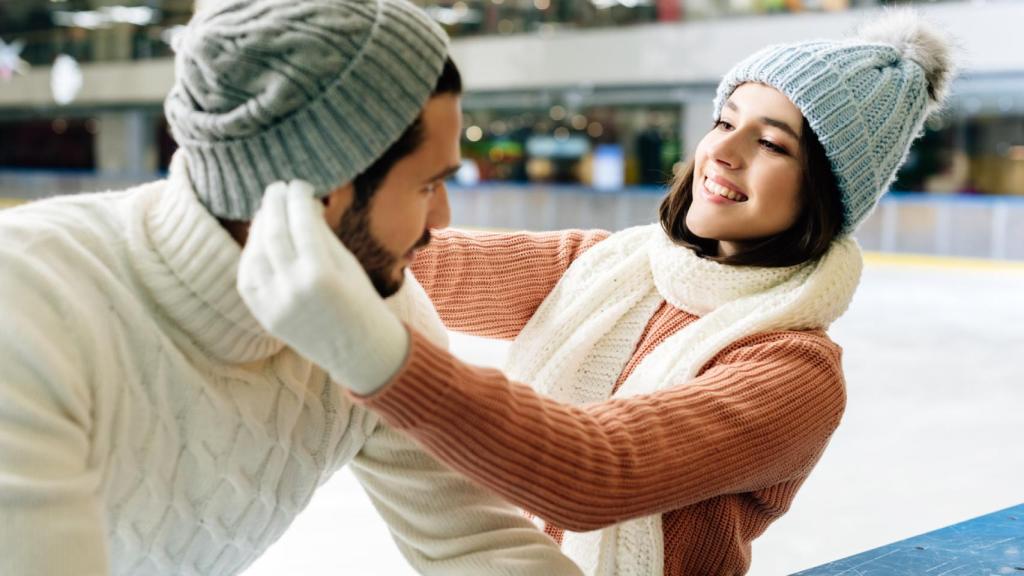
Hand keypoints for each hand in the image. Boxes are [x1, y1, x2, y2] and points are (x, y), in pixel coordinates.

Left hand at [237, 180, 408, 394]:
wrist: (359, 351)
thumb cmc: (361, 301)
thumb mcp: (348, 263)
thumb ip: (320, 234)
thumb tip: (300, 204)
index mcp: (320, 273)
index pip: (300, 222)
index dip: (297, 197)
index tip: (299, 184)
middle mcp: (292, 288)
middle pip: (273, 232)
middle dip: (274, 204)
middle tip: (278, 187)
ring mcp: (274, 303)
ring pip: (255, 252)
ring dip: (259, 226)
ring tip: (269, 210)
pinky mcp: (264, 315)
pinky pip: (248, 275)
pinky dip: (250, 252)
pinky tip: (260, 238)